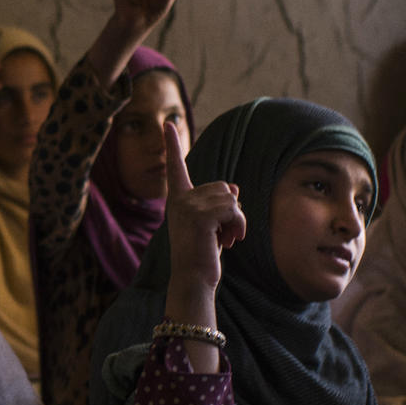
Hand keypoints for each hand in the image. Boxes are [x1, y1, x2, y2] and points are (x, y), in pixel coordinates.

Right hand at [163, 122, 243, 291]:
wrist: (193, 280)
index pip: (176, 168)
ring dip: (237, 220)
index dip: (172, 145)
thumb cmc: (202, 255)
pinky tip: (230, 241)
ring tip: (225, 239)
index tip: (166, 124)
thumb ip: (220, 205)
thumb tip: (236, 188)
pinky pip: (233, 209)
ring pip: (231, 198)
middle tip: (223, 235)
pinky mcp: (199, 216)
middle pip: (224, 187)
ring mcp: (187, 207)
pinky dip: (239, 225)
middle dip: (232, 211)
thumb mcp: (212, 226)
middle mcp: (179, 200)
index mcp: (178, 200)